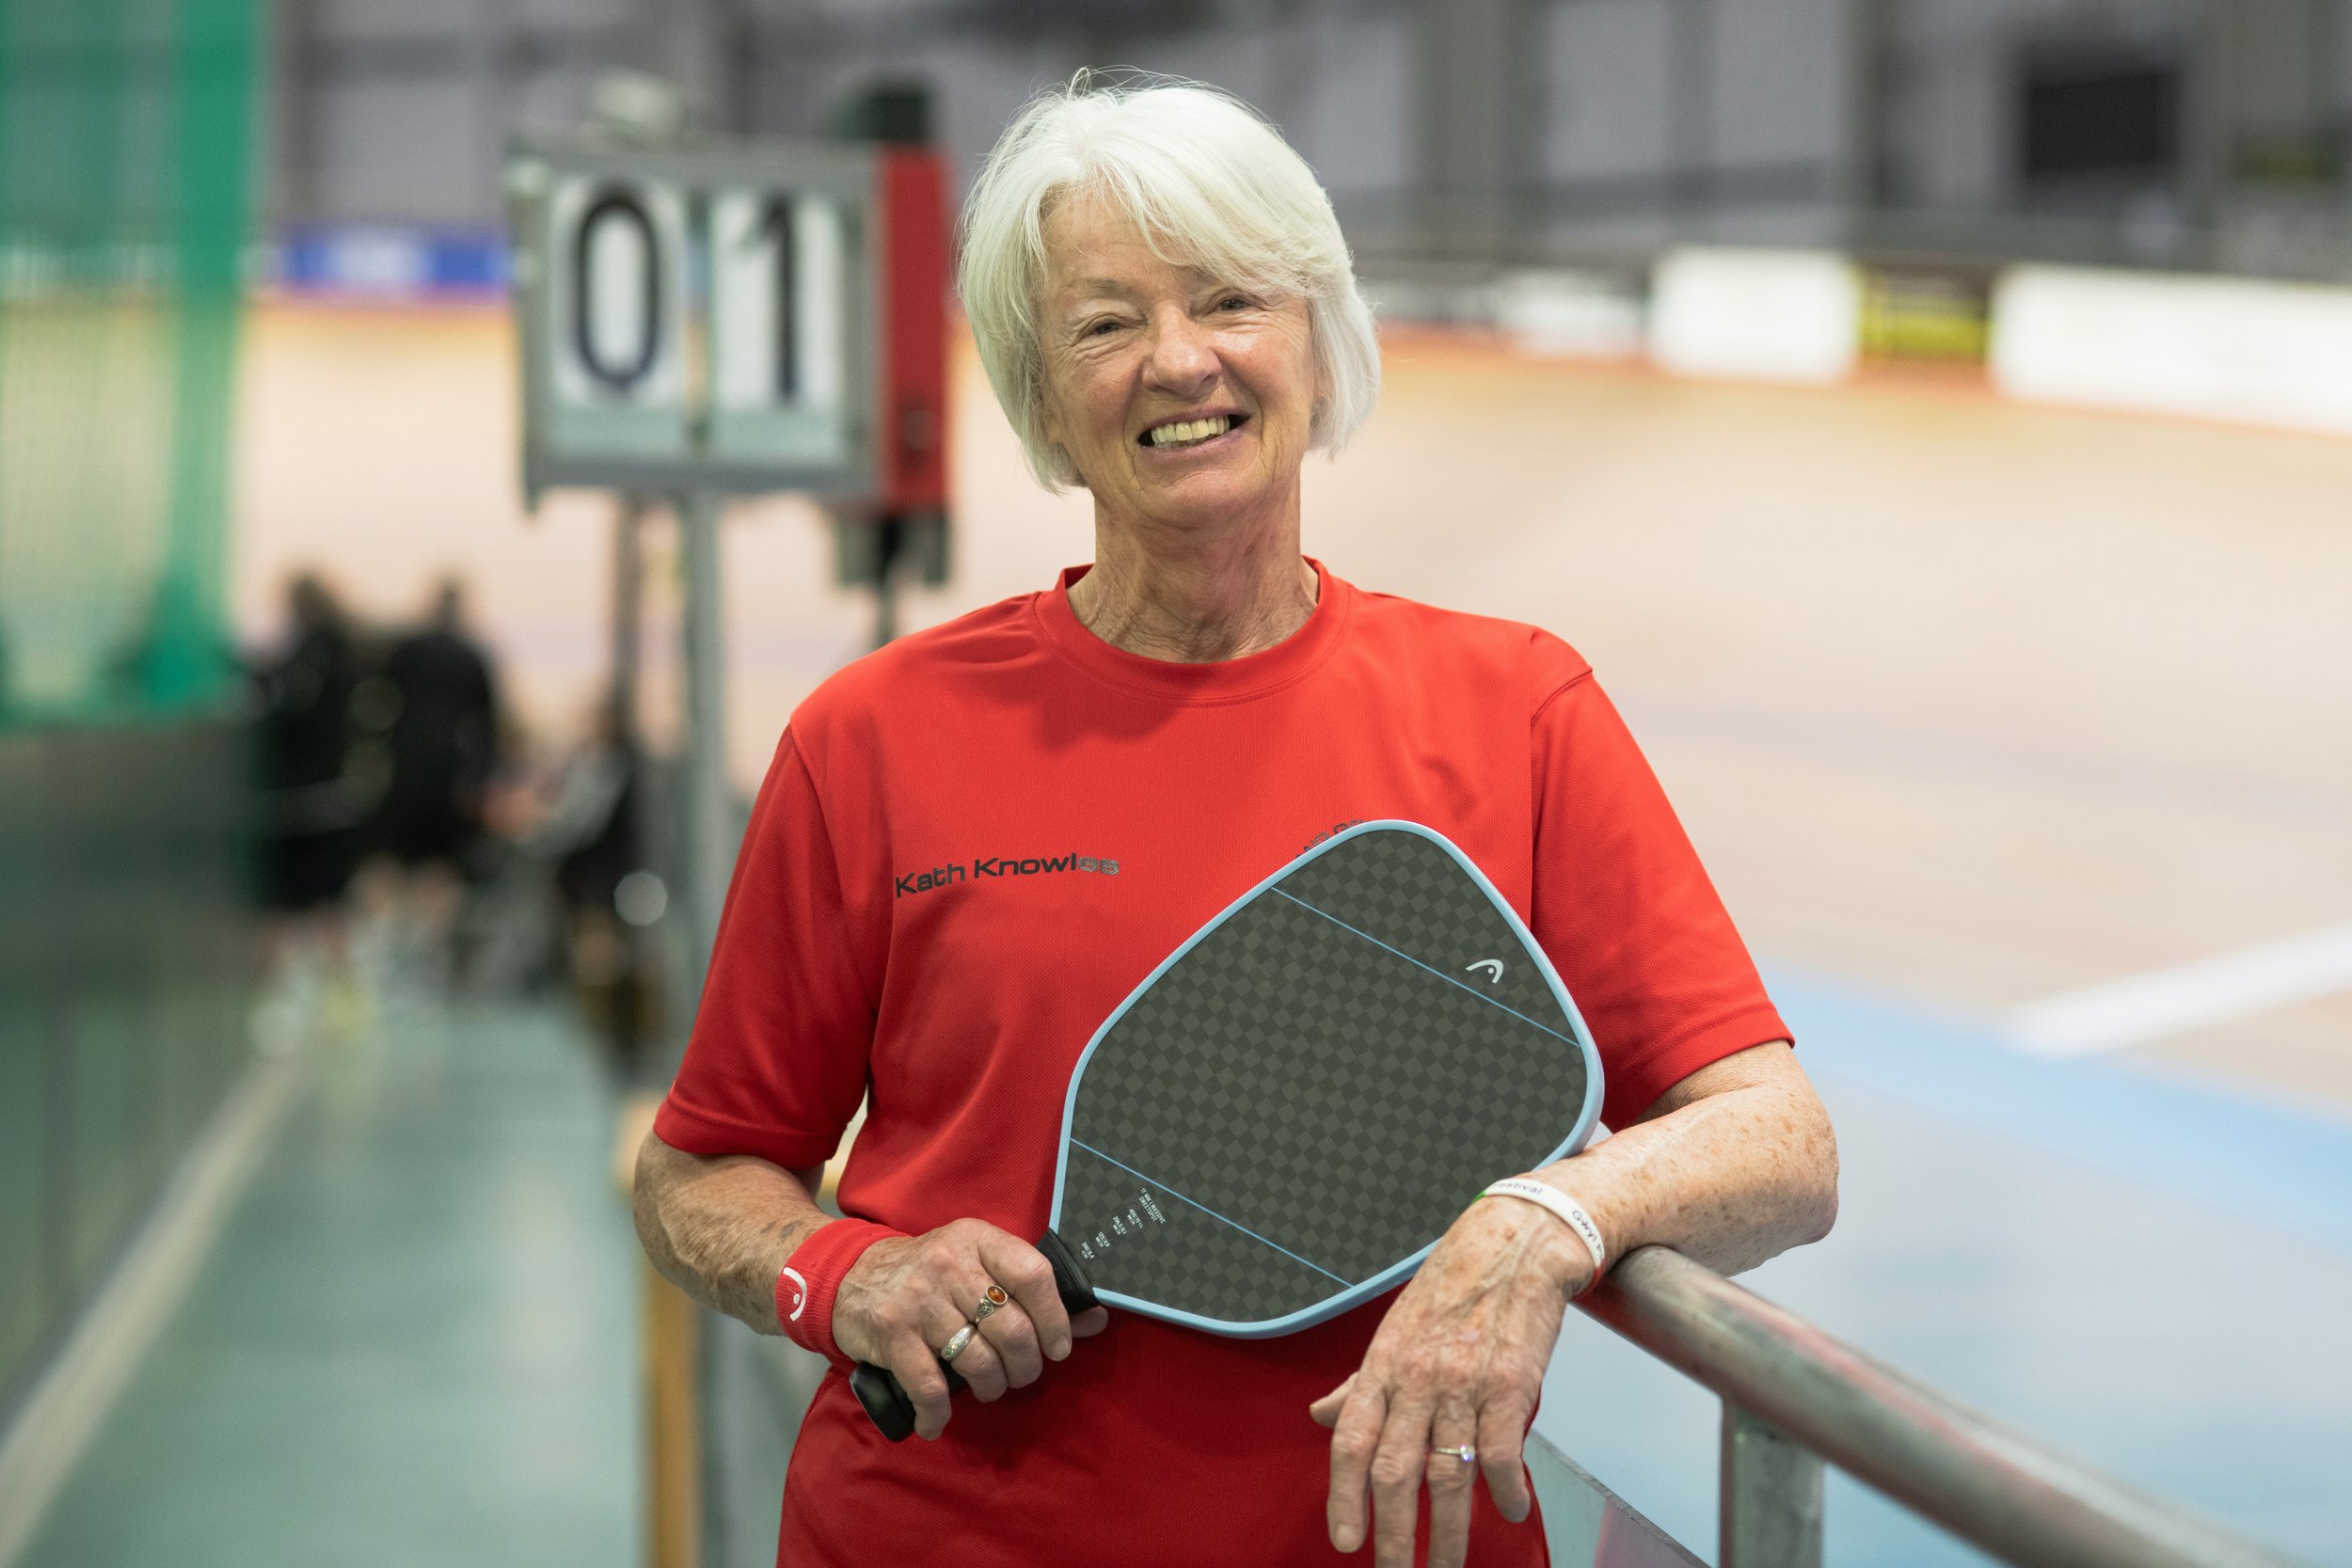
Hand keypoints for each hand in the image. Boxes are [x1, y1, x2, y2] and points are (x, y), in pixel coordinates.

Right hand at [832, 1219, 1109, 1439]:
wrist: (850, 1276)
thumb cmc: (929, 1273)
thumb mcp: (978, 1263)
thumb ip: (1032, 1290)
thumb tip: (1096, 1320)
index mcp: (977, 1240)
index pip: (1033, 1274)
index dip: (1056, 1318)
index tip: (1058, 1347)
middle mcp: (949, 1265)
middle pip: (1011, 1328)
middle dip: (1025, 1366)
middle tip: (1021, 1375)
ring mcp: (918, 1300)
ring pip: (978, 1360)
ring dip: (991, 1387)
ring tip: (989, 1388)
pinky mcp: (891, 1334)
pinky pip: (930, 1386)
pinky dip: (938, 1413)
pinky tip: (937, 1421)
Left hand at [1313, 1197, 1591, 1565]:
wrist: (1513, 1245)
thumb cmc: (1450, 1289)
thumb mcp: (1392, 1331)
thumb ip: (1358, 1384)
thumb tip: (1319, 1416)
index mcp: (1382, 1367)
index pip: (1350, 1442)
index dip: (1343, 1497)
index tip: (1346, 1542)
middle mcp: (1417, 1379)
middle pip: (1395, 1473)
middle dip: (1394, 1536)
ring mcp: (1463, 1384)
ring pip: (1448, 1476)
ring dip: (1450, 1534)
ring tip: (1448, 1566)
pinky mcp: (1509, 1386)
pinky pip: (1501, 1453)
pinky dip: (1505, 1491)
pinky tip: (1510, 1510)